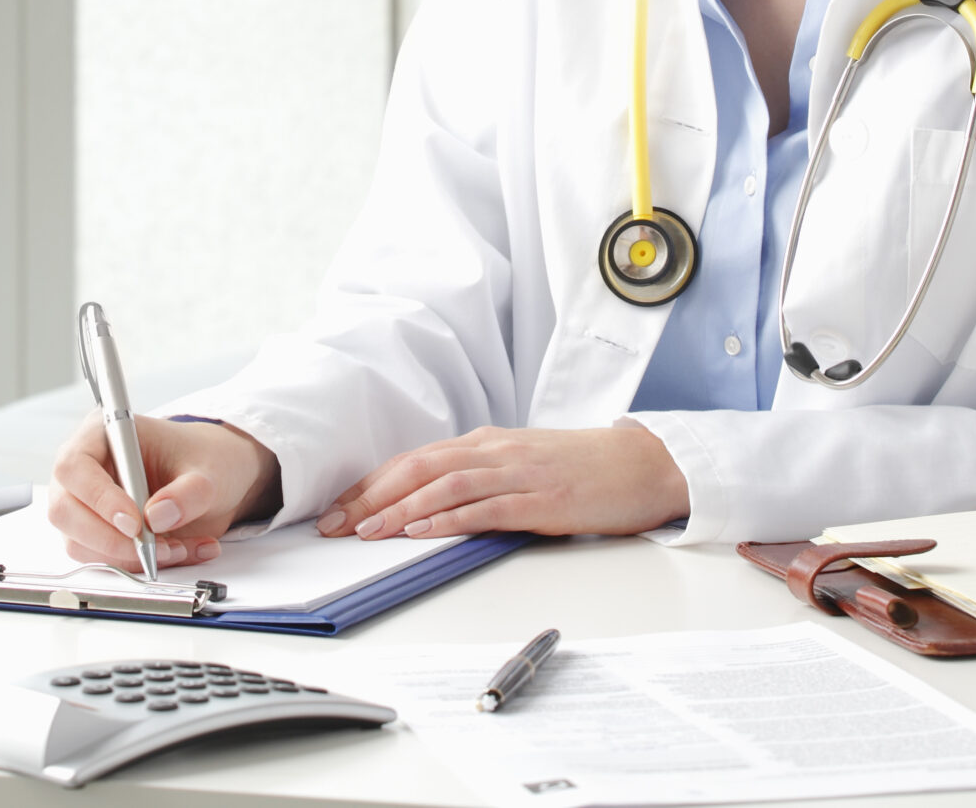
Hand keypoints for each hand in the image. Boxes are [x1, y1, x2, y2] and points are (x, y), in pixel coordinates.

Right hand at [49, 414, 280, 571]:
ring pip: (79, 542)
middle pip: (65, 510)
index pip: (75, 466)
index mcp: (103, 433)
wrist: (215, 478)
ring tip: (178, 548)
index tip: (134, 523)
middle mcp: (84, 468)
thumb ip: (189, 492)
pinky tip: (176, 551)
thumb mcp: (210, 470)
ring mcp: (84, 503)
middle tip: (155, 547)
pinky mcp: (95, 533)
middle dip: (110, 538)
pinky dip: (137, 564)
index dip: (99, 498)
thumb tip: (157, 516)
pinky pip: (101, 559)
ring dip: (127, 556)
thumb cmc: (204, 459)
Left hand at [315, 422, 689, 541]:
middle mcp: (496, 451)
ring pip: (445, 484)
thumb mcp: (520, 464)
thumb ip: (478, 476)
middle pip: (419, 468)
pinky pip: (486, 508)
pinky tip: (423, 532)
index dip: (372, 483)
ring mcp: (518, 474)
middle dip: (371, 496)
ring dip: (401, 509)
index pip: (415, 459)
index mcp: (487, 442)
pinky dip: (449, 519)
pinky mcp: (541, 501)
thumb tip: (428, 503)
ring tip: (367, 531)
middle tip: (335, 523)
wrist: (640, 465)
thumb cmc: (581, 468)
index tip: (339, 507)